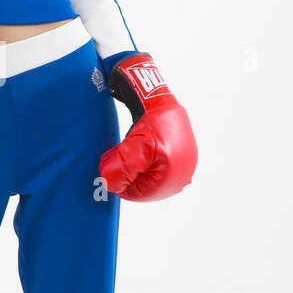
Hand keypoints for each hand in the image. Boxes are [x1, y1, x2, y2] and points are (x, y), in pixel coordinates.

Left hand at [99, 52, 197, 201]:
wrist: (159, 99)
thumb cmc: (151, 123)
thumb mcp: (134, 150)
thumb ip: (120, 173)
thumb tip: (110, 186)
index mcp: (174, 179)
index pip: (138, 194)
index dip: (120, 183)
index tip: (109, 169)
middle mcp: (182, 176)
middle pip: (144, 185)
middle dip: (127, 174)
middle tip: (116, 158)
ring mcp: (182, 166)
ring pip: (147, 175)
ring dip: (133, 167)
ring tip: (126, 151)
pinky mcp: (179, 156)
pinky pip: (154, 165)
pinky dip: (141, 160)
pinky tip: (136, 148)